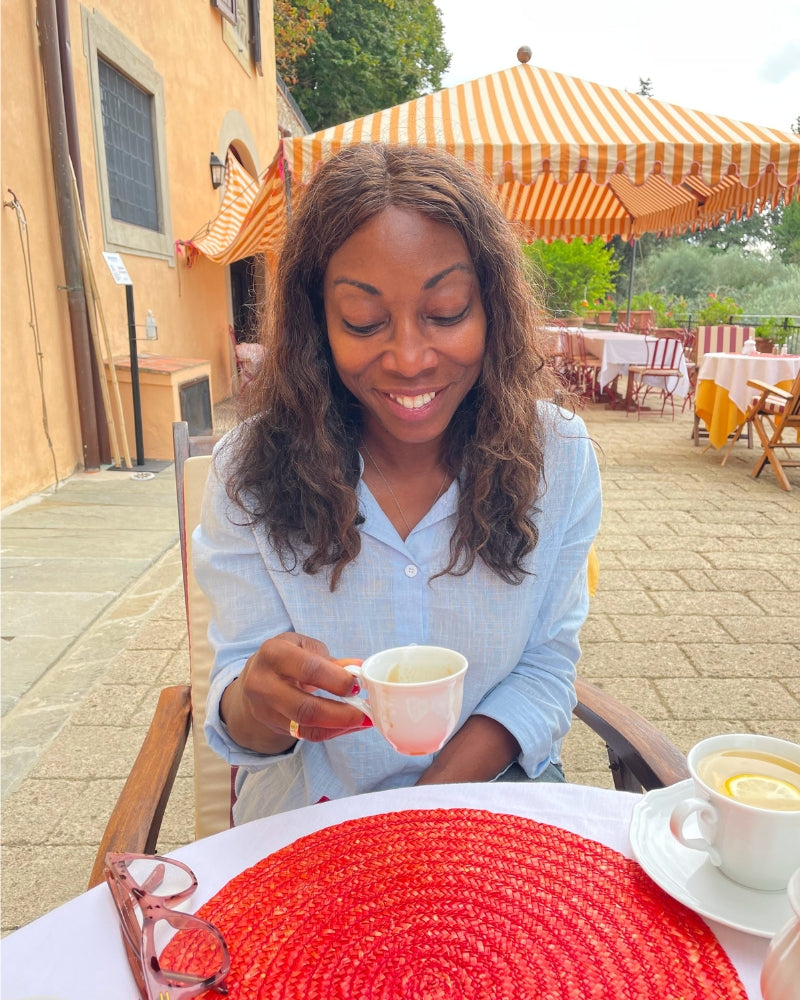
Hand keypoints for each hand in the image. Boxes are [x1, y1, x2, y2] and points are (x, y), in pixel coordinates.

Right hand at [220, 633, 368, 753]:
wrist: (254, 678)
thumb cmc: (286, 657)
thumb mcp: (304, 647)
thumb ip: (330, 660)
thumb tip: (359, 668)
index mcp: (273, 653)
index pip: (309, 669)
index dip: (337, 680)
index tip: (357, 685)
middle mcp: (263, 683)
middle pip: (305, 708)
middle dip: (341, 713)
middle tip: (366, 711)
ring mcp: (264, 709)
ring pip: (306, 726)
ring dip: (340, 726)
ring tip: (364, 720)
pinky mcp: (272, 726)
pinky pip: (306, 735)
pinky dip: (332, 732)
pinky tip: (349, 726)